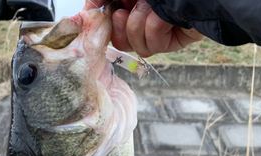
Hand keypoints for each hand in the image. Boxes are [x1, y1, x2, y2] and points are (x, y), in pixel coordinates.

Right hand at [83, 0, 203, 57]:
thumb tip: (87, 11)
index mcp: (130, 0)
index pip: (107, 21)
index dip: (99, 24)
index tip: (93, 22)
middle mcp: (143, 15)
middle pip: (119, 40)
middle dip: (117, 28)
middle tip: (121, 12)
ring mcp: (159, 29)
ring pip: (135, 45)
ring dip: (137, 26)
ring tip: (148, 7)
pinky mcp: (173, 40)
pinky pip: (153, 45)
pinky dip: (154, 28)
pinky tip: (162, 16)